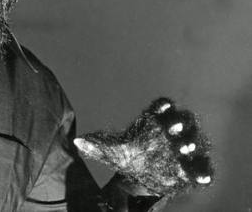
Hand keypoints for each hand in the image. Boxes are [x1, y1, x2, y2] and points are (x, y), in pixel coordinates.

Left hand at [73, 98, 212, 196]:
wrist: (143, 176)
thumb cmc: (130, 156)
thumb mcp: (112, 151)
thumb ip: (96, 145)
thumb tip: (76, 142)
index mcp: (155, 120)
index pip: (162, 106)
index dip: (163, 105)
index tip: (160, 107)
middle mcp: (174, 131)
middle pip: (183, 119)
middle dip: (181, 121)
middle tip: (176, 126)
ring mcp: (185, 149)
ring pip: (195, 140)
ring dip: (192, 142)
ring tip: (183, 148)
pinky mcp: (192, 169)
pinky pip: (203, 167)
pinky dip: (204, 171)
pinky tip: (200, 176)